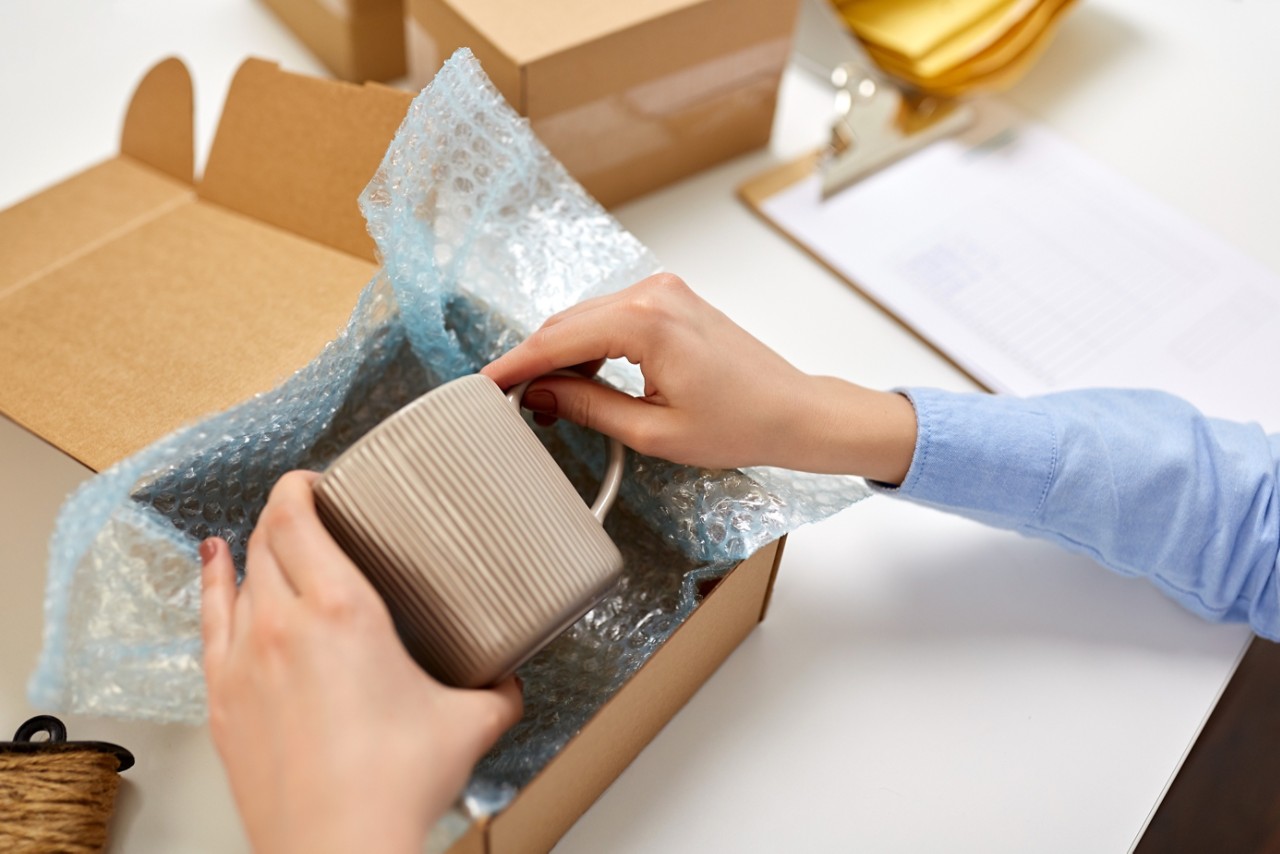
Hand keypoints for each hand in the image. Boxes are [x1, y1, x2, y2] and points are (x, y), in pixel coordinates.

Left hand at [200, 471, 522, 853]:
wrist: (338, 847)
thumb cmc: (392, 788)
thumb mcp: (469, 724)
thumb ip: (497, 691)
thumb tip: (509, 682)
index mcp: (343, 611)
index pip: (298, 518)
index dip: (301, 486)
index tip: (317, 481)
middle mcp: (283, 625)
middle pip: (268, 539)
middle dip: (285, 513)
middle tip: (308, 509)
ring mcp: (244, 662)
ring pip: (237, 576)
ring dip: (252, 547)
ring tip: (263, 532)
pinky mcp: (223, 701)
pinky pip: (208, 623)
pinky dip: (211, 586)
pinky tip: (213, 573)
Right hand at [482, 274, 915, 483]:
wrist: (792, 412)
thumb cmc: (740, 423)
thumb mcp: (651, 431)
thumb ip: (586, 407)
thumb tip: (540, 395)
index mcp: (646, 322)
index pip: (557, 340)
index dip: (514, 366)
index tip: (483, 386)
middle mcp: (653, 293)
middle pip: (567, 323)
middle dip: (534, 361)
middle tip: (508, 400)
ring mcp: (664, 292)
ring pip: (587, 318)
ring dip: (561, 353)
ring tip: (543, 397)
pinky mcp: (672, 300)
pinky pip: (612, 316)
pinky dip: (590, 344)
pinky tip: (579, 377)